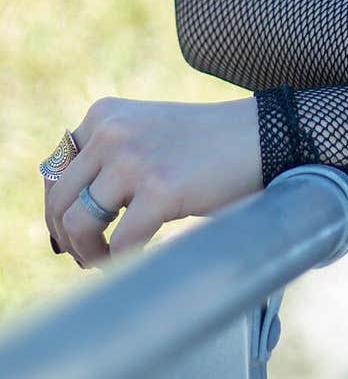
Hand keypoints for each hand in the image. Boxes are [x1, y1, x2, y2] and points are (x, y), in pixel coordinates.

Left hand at [43, 97, 262, 269]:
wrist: (262, 136)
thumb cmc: (205, 146)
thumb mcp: (145, 136)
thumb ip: (105, 162)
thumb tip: (61, 225)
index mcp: (104, 115)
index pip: (54, 171)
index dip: (59, 210)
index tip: (74, 236)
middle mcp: (111, 131)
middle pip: (59, 201)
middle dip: (69, 239)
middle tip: (91, 258)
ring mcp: (133, 158)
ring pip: (77, 223)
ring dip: (89, 254)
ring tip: (110, 263)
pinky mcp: (160, 188)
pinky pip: (121, 243)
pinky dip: (125, 262)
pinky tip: (143, 259)